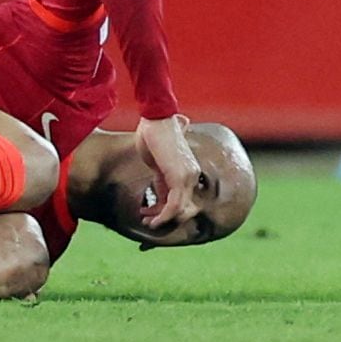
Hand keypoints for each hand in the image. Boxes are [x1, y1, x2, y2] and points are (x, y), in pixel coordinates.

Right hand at [132, 115, 202, 232]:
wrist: (156, 118)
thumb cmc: (154, 137)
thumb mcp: (157, 165)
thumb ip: (162, 181)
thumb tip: (161, 197)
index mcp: (189, 172)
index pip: (183, 201)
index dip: (166, 212)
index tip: (149, 215)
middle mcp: (193, 176)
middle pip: (184, 209)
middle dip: (165, 219)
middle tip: (148, 222)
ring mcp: (189, 176)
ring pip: (180, 209)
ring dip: (163, 220)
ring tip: (147, 223)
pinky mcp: (180, 176)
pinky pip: (175, 204)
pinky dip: (164, 215)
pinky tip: (151, 219)